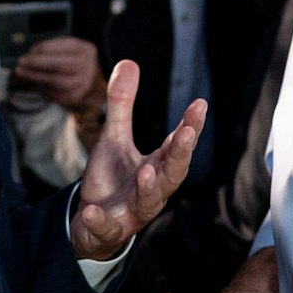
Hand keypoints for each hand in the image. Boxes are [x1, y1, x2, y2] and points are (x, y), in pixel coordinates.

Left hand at [11, 36, 103, 111]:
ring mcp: (81, 84)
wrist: (94, 90)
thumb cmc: (77, 66)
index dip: (42, 48)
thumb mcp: (71, 52)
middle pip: (57, 63)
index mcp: (86, 50)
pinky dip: (37, 86)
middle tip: (20, 61)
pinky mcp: (73, 97)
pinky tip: (29, 82)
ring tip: (19, 72)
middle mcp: (86, 67)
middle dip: (35, 62)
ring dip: (33, 76)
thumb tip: (30, 54)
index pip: (61, 46)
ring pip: (53, 80)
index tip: (29, 51)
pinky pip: (51, 92)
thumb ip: (53, 50)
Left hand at [69, 61, 204, 261]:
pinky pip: (107, 228)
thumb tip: (129, 62)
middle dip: (181, 155)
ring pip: (148, 202)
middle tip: (187, 133)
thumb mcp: (113, 139)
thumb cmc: (112, 181)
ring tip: (146, 171)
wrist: (92, 226)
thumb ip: (122, 105)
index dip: (190, 126)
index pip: (178, 145)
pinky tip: (92, 210)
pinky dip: (101, 221)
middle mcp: (152, 190)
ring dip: (149, 188)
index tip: (199, 104)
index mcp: (157, 166)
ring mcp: (132, 211)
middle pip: (173, 173)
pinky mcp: (109, 230)